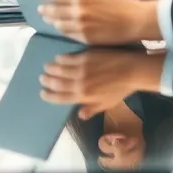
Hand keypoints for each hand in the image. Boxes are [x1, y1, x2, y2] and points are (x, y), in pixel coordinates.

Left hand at [37, 0, 159, 44]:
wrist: (133, 21)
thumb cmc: (118, 1)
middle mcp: (78, 13)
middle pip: (55, 11)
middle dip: (45, 9)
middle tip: (40, 8)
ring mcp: (81, 28)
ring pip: (60, 24)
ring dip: (52, 20)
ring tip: (47, 18)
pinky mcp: (85, 38)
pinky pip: (68, 34)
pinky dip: (62, 30)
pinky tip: (60, 27)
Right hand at [39, 49, 165, 118]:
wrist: (130, 71)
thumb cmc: (119, 90)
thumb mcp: (106, 104)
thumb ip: (91, 109)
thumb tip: (80, 115)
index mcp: (83, 96)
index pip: (60, 97)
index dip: (49, 95)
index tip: (43, 93)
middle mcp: (79, 83)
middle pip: (57, 83)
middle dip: (47, 81)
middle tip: (42, 78)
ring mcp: (81, 69)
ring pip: (60, 69)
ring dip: (51, 69)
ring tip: (46, 68)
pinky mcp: (85, 57)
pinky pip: (68, 58)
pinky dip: (60, 59)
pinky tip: (57, 58)